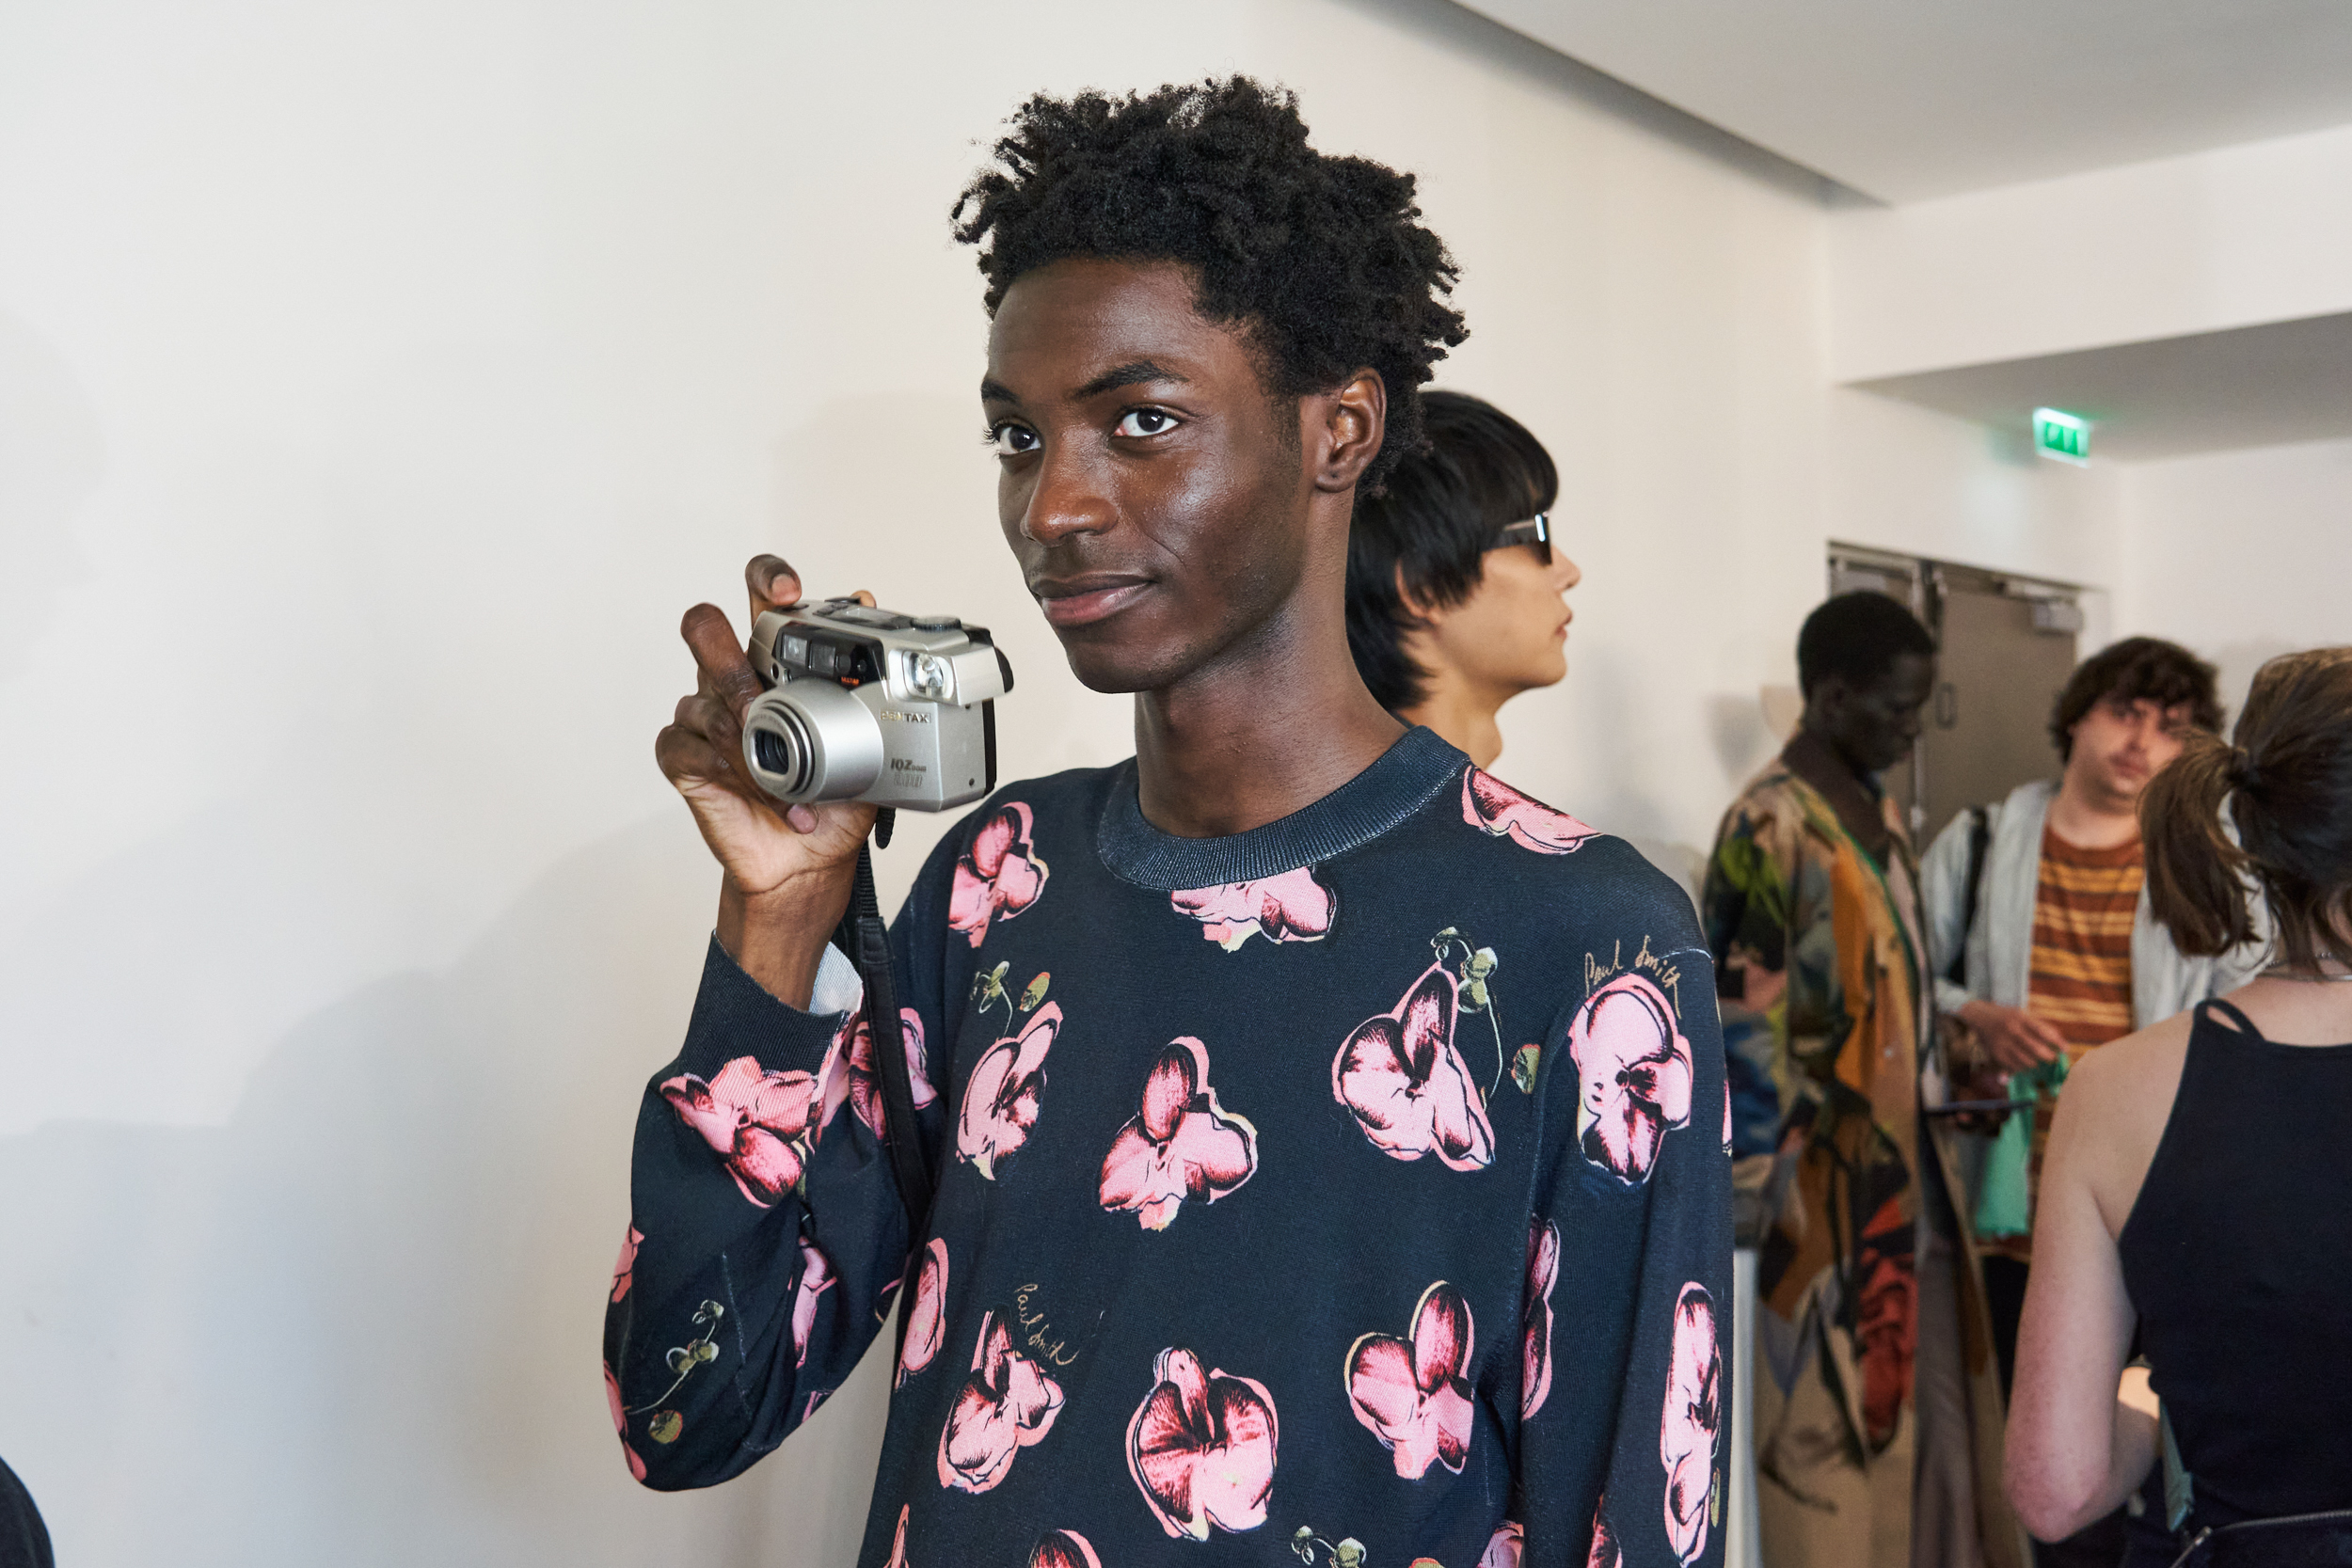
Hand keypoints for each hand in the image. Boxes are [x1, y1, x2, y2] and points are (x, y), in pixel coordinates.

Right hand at [655, 555, 876, 1005]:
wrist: (812, 860)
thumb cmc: (836, 797)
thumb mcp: (869, 740)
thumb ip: (866, 681)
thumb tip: (875, 621)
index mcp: (780, 662)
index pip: (762, 595)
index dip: (767, 579)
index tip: (788, 592)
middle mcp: (737, 680)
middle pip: (705, 628)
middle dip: (725, 649)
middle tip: (756, 690)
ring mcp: (707, 718)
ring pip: (702, 697)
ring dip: (747, 740)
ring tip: (784, 776)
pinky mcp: (686, 758)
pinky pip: (686, 746)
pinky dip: (726, 772)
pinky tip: (758, 793)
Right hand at [1955, 999, 2065, 1072]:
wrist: (1979, 1016)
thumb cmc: (2006, 1016)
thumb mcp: (2022, 1014)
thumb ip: (2040, 1025)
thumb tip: (2058, 1038)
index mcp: (2020, 1018)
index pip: (2042, 1031)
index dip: (2056, 1042)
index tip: (2065, 1049)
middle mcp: (2011, 1030)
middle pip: (2035, 1048)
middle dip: (2048, 1056)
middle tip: (2053, 1059)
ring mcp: (2002, 1042)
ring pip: (2025, 1059)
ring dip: (2036, 1063)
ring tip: (2039, 1061)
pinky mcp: (1996, 1053)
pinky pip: (2014, 1065)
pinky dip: (2023, 1067)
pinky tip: (2026, 1064)